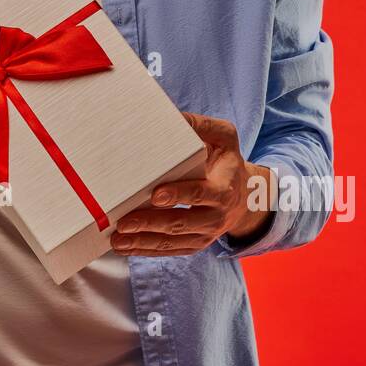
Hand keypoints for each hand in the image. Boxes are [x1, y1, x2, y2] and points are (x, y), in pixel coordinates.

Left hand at [110, 111, 272, 255]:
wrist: (247, 196)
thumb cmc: (228, 161)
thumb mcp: (224, 138)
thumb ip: (202, 126)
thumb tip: (174, 114)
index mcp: (222, 189)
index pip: (199, 193)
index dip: (178, 195)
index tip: (156, 195)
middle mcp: (215, 216)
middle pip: (181, 222)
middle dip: (150, 223)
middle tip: (124, 222)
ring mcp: (205, 234)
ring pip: (172, 241)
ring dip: (143, 241)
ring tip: (118, 239)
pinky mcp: (195, 244)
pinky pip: (170, 251)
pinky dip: (147, 250)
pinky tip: (126, 247)